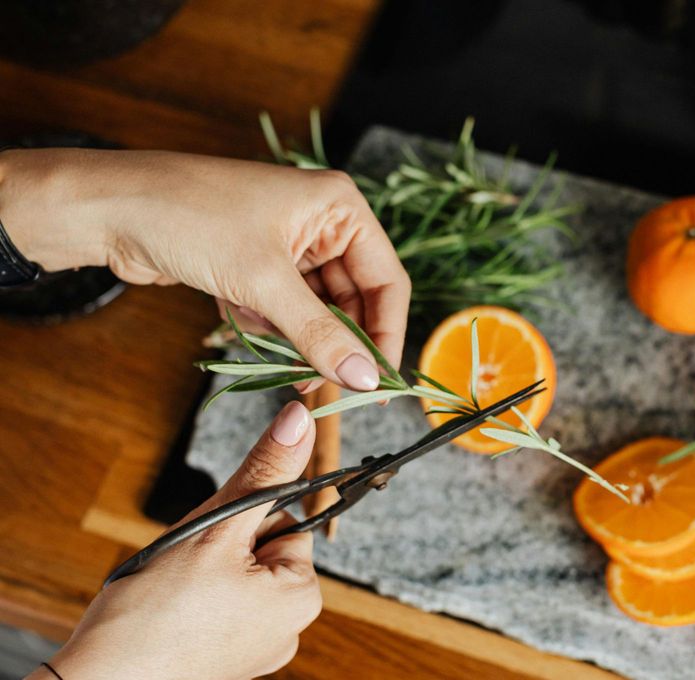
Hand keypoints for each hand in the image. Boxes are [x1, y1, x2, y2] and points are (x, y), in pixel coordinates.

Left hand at [0, 148, 409, 390]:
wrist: (107, 208)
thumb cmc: (189, 218)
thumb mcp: (264, 282)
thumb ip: (320, 335)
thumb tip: (365, 379)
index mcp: (340, 207)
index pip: (387, 282)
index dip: (386, 337)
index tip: (379, 386)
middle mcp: (322, 223)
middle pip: (355, 301)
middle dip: (336, 344)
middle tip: (323, 385)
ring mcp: (289, 244)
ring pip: (318, 312)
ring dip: (298, 340)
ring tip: (277, 358)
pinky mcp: (258, 265)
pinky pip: (285, 311)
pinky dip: (268, 327)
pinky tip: (237, 316)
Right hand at [37, 402, 322, 679]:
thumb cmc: (157, 614)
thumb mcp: (218, 527)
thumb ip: (264, 471)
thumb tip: (302, 418)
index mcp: (303, 596)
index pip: (287, 521)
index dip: (243, 517)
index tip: (212, 535)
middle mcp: (289, 628)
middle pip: (259, 550)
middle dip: (220, 546)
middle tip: (185, 565)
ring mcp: (256, 649)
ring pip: (233, 577)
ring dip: (202, 571)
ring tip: (171, 591)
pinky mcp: (224, 662)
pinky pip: (215, 610)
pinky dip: (190, 603)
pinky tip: (166, 613)